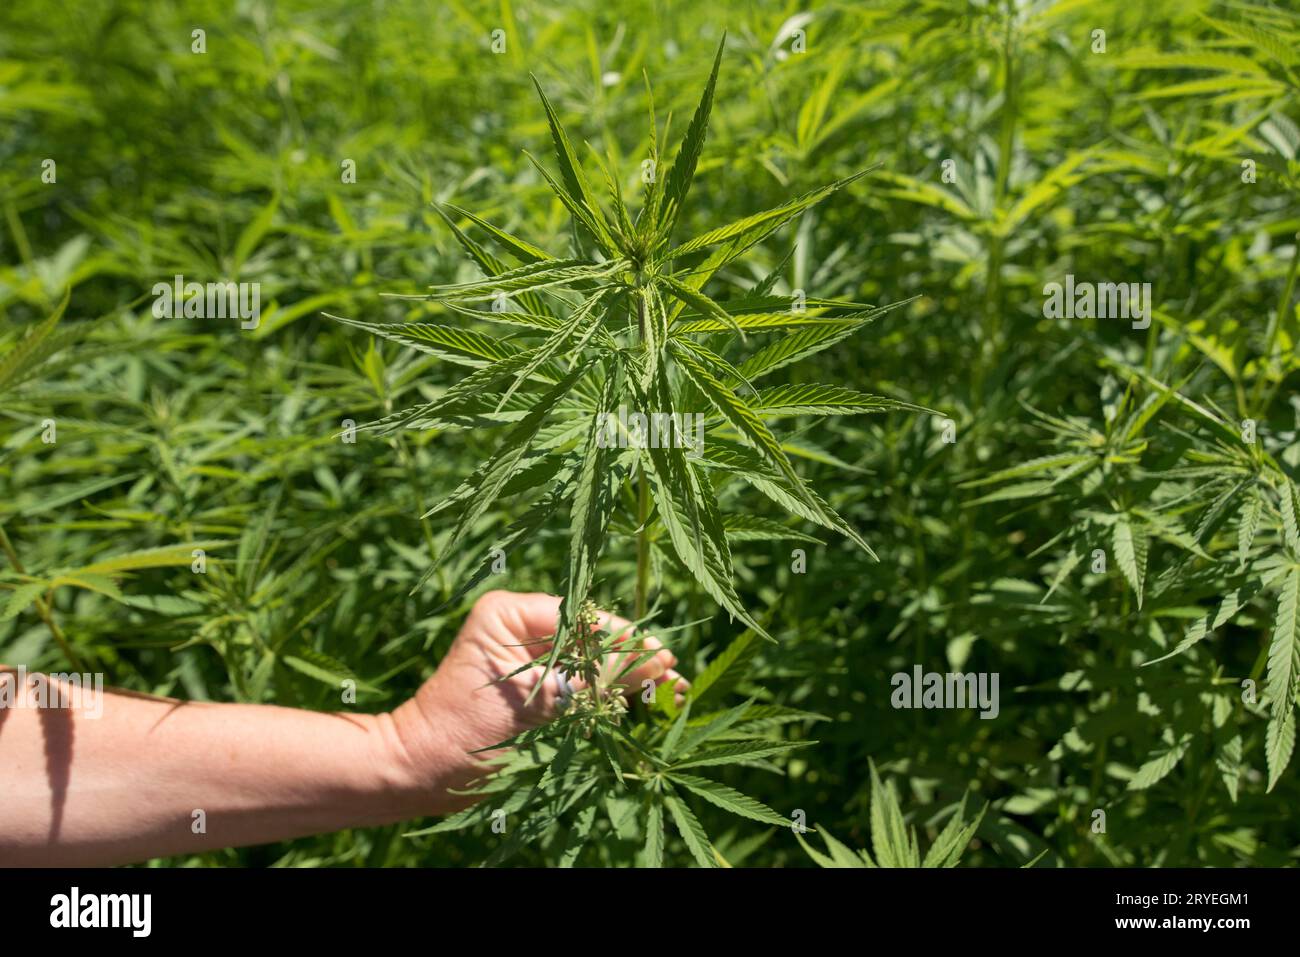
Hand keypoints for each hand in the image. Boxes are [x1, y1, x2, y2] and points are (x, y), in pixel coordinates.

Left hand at [387, 591, 687, 814]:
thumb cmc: (468, 734)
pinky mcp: (530, 684)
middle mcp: (517, 626)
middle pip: (589, 637)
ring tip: (670, 692)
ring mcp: (524, 655)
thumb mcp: (540, 704)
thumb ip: (596, 681)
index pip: (582, 618)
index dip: (625, 640)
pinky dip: (605, 694)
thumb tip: (655, 661)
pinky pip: (577, 682)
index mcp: (509, 613)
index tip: (660, 659)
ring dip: (625, 679)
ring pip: (588, 661)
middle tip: (674, 677)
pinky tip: (641, 702)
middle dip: (631, 660)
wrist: (421, 773)